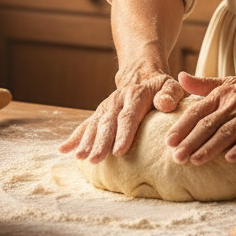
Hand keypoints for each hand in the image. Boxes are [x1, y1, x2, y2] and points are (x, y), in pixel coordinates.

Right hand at [58, 68, 186, 162]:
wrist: (141, 75)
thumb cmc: (161, 88)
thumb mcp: (171, 86)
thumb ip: (170, 94)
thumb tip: (165, 104)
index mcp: (136, 95)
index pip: (129, 116)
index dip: (123, 134)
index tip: (119, 151)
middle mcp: (117, 101)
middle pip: (108, 123)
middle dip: (101, 142)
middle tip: (96, 159)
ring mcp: (106, 107)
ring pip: (94, 125)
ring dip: (86, 141)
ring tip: (80, 157)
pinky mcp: (99, 114)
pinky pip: (85, 125)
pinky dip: (74, 137)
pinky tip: (63, 150)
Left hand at [166, 69, 235, 164]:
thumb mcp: (229, 81)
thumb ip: (203, 84)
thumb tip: (179, 77)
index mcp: (222, 94)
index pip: (197, 111)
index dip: (182, 126)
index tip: (168, 141)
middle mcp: (234, 104)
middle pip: (208, 125)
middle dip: (190, 142)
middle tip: (175, 158)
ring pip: (226, 133)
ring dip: (210, 148)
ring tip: (194, 161)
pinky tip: (230, 159)